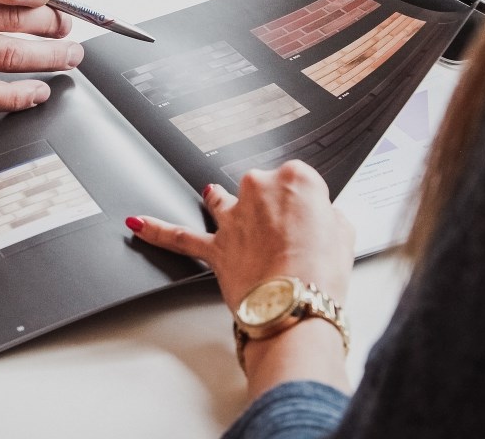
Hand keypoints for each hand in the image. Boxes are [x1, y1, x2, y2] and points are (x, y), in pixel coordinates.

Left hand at [127, 161, 354, 393]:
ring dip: (222, 202)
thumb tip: (319, 219)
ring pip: (221, 200)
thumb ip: (327, 216)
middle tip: (289, 236)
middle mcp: (258, 188)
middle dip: (271, 208)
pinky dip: (157, 230)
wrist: (295, 306)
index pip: (296, 179)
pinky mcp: (215, 246)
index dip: (303, 202)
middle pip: (260, 187)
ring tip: (218, 201)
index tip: (309, 219)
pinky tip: (140, 223)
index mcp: (296, 178)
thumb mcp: (344, 235)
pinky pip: (179, 236)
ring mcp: (233, 216)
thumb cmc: (322, 273)